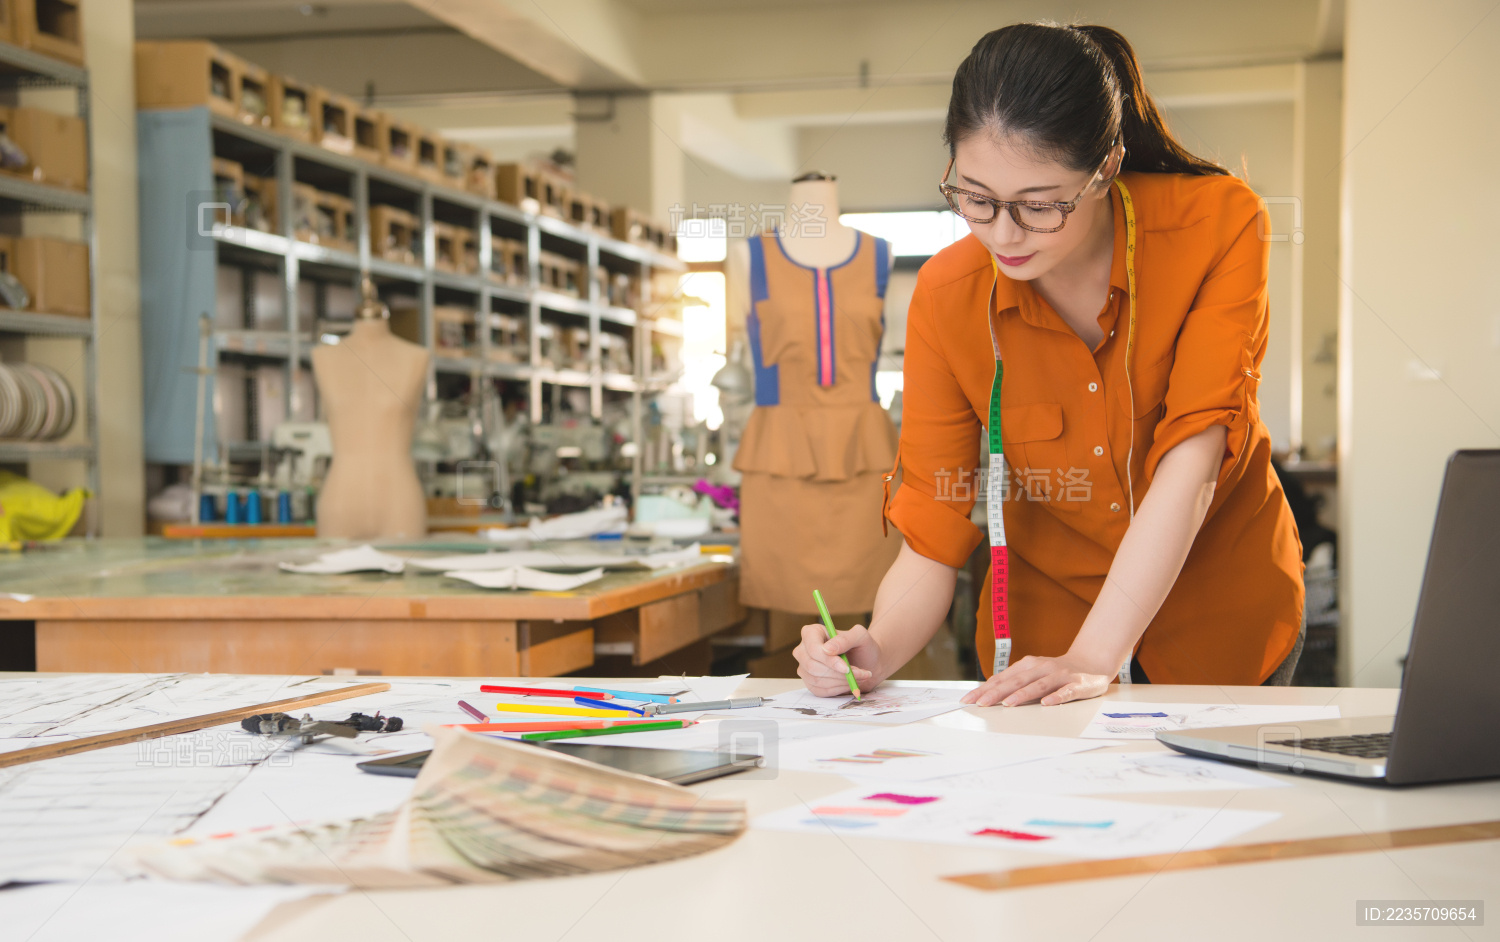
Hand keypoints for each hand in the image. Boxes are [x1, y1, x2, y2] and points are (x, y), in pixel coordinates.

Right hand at [793, 622, 879, 696]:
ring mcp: (805, 668)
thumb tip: (827, 649)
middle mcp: (804, 650)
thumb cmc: (863, 647)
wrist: (868, 663)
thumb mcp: (860, 636)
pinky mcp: (810, 683)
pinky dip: (838, 689)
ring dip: (841, 682)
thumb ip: (845, 639)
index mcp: (812, 633)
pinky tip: (849, 683)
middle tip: (859, 673)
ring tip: (859, 676)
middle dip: (838, 673)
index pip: (813, 648)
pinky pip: (820, 691)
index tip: (846, 668)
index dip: (828, 660)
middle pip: (812, 666)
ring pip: (816, 680)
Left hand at [959, 653, 1114, 706]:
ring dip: (1022, 694)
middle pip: (1016, 681)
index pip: (1003, 678)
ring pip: (1039, 685)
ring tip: (1008, 704)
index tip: (968, 699)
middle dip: (997, 693)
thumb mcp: (1034, 673)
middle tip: (981, 704)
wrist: (1091, 662)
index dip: (985, 689)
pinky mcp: (1076, 684)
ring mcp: (1059, 675)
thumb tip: (988, 692)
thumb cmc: (1056, 672)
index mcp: (1028, 665)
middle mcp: (1042, 668)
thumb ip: (1015, 681)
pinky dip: (1056, 697)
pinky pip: (1065, 692)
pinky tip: (1047, 704)